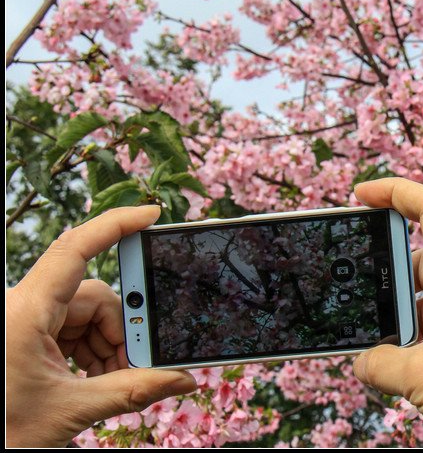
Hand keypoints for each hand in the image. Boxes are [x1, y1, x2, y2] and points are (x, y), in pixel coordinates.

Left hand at [5, 206, 197, 446]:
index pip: (75, 248)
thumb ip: (134, 390)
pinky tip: (93, 380)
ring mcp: (26, 320)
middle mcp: (24, 307)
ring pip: (87, 315)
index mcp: (25, 312)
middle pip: (94, 296)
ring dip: (107, 347)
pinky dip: (92, 352)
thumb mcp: (72, 409)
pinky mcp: (28, 335)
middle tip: (138, 361)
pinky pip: (73, 329)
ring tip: (110, 383)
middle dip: (121, 329)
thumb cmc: (2, 429)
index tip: (151, 215)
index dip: (115, 224)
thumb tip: (183, 379)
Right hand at [353, 178, 422, 446]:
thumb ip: (381, 363)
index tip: (363, 194)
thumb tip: (364, 363)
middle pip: (422, 261)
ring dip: (400, 318)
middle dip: (387, 278)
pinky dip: (416, 341)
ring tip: (375, 345)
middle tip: (359, 297)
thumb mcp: (421, 375)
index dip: (396, 192)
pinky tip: (396, 366)